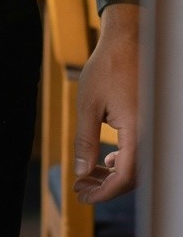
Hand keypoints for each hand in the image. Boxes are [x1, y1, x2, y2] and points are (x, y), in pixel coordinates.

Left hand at [73, 1, 141, 203]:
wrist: (130, 41)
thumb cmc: (107, 68)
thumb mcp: (88, 105)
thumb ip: (85, 141)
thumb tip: (81, 172)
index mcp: (138, 130)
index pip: (125, 176)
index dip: (104, 191)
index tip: (83, 195)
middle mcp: (153, 132)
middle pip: (135, 176)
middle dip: (107, 186)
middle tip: (81, 188)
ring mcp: (156, 127)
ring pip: (140, 165)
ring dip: (115, 174)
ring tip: (89, 175)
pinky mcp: (154, 121)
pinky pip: (144, 151)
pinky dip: (125, 160)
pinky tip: (108, 159)